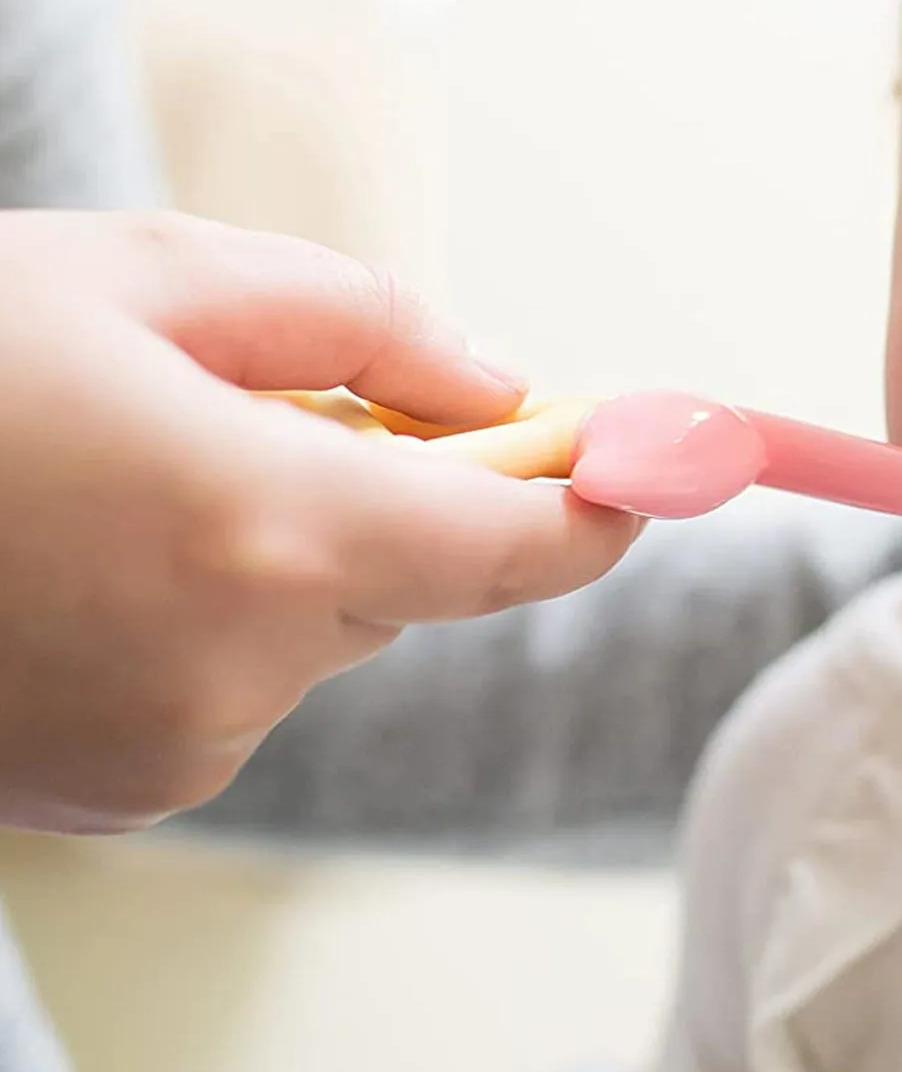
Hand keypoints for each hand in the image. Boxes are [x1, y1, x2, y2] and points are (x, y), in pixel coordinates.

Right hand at [0, 210, 642, 831]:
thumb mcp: (150, 275)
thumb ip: (365, 328)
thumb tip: (499, 387)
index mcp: (271, 533)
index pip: (516, 550)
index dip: (598, 506)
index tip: (652, 468)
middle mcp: (243, 674)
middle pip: (409, 583)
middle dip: (379, 497)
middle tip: (268, 410)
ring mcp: (175, 753)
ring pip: (316, 634)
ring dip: (275, 558)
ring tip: (117, 484)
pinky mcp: (117, 795)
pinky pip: (232, 689)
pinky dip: (203, 622)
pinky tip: (79, 564)